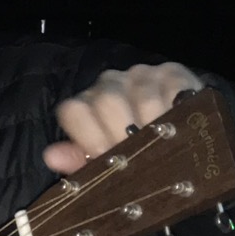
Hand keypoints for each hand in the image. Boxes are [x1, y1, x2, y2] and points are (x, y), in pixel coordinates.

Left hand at [44, 62, 204, 174]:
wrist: (183, 135)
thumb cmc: (137, 151)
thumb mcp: (108, 162)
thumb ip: (79, 160)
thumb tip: (51, 157)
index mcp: (86, 104)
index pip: (74, 110)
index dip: (88, 136)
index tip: (104, 156)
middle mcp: (110, 83)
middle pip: (107, 102)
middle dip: (123, 134)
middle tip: (137, 157)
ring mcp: (141, 75)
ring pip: (144, 99)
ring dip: (155, 128)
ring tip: (162, 146)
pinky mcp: (172, 73)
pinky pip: (173, 91)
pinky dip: (177, 113)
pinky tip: (180, 127)